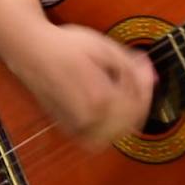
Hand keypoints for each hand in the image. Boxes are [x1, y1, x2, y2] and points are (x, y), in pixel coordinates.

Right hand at [9, 23, 156, 147]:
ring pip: (116, 134)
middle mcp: (90, 119)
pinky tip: (109, 109)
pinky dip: (109, 128)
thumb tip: (152, 78)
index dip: (147, 88)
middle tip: (137, 77)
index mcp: (101, 99)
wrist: (32, 52)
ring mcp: (77, 127)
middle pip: (130, 121)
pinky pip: (98, 138)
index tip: (146, 71)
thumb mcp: (105, 48)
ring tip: (123, 92)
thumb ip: (131, 67)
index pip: (138, 104)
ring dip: (126, 116)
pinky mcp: (68, 128)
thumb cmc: (66, 46)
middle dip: (139, 99)